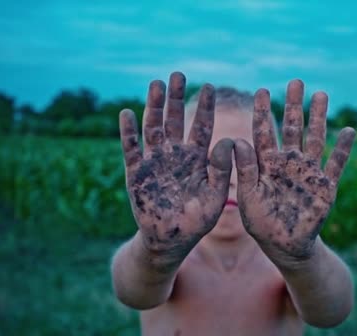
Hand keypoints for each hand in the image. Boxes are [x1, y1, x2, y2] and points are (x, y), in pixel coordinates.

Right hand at [120, 72, 232, 259]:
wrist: (169, 241)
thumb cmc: (196, 221)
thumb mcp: (214, 197)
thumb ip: (219, 170)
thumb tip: (229, 140)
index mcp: (196, 159)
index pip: (201, 127)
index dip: (205, 108)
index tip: (211, 87)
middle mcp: (175, 155)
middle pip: (175, 120)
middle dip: (176, 98)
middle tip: (178, 74)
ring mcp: (154, 162)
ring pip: (153, 128)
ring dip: (153, 107)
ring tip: (156, 84)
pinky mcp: (136, 173)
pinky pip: (131, 149)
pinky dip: (128, 132)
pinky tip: (126, 113)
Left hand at [234, 80, 354, 262]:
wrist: (286, 246)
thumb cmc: (262, 223)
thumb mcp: (249, 197)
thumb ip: (246, 169)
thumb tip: (236, 140)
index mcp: (267, 164)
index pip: (264, 133)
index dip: (263, 112)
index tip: (261, 90)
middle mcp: (289, 163)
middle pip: (292, 128)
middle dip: (294, 105)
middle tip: (295, 81)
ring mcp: (309, 172)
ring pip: (315, 139)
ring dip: (318, 117)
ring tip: (321, 94)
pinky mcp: (326, 186)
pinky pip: (336, 164)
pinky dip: (343, 149)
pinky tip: (349, 130)